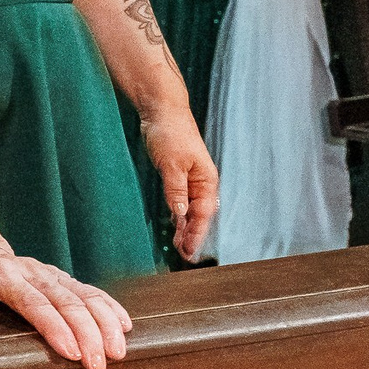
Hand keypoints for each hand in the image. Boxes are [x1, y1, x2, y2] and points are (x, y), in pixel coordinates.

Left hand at [0, 238, 131, 368]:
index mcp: (1, 274)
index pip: (31, 302)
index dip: (53, 326)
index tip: (70, 352)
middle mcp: (31, 271)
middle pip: (65, 301)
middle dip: (87, 333)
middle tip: (99, 364)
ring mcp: (49, 274)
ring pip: (84, 295)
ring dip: (105, 323)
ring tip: (118, 352)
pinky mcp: (61, 278)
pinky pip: (91, 291)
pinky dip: (110, 307)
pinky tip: (125, 327)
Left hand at [141, 107, 218, 259]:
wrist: (162, 112)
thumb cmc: (171, 133)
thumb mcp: (172, 163)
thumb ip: (176, 189)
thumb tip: (181, 213)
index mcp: (206, 180)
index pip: (203, 214)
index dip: (197, 234)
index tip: (190, 251)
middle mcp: (201, 183)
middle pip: (199, 215)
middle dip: (193, 236)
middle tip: (184, 256)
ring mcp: (190, 180)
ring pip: (190, 210)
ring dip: (185, 228)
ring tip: (179, 247)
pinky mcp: (177, 176)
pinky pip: (180, 201)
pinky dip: (178, 215)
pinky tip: (174, 226)